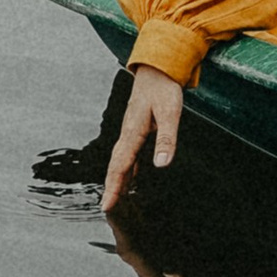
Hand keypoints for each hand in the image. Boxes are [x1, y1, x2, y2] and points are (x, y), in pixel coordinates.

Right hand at [101, 63, 185, 213]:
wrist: (158, 68)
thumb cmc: (164, 88)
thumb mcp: (170, 112)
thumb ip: (166, 139)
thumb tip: (161, 165)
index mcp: (133, 132)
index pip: (120, 165)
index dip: (113, 187)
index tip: (106, 205)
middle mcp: (128, 134)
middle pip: (116, 166)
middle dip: (111, 188)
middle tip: (107, 209)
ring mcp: (131, 132)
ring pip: (121, 161)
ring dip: (118, 180)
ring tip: (116, 199)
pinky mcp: (137, 130)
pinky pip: (129, 155)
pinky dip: (127, 169)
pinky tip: (131, 179)